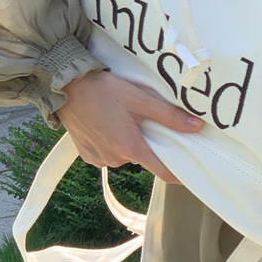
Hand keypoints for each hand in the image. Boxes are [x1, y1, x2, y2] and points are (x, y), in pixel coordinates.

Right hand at [55, 70, 202, 182]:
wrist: (65, 87)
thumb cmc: (102, 90)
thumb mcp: (140, 99)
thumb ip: (169, 116)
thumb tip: (196, 127)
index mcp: (131, 148)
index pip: (163, 172)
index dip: (178, 174)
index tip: (189, 173)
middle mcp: (116, 159)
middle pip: (143, 158)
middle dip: (148, 143)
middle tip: (144, 122)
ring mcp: (100, 159)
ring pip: (125, 155)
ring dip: (128, 142)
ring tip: (121, 119)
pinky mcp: (87, 155)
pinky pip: (108, 154)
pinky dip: (111, 143)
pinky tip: (106, 124)